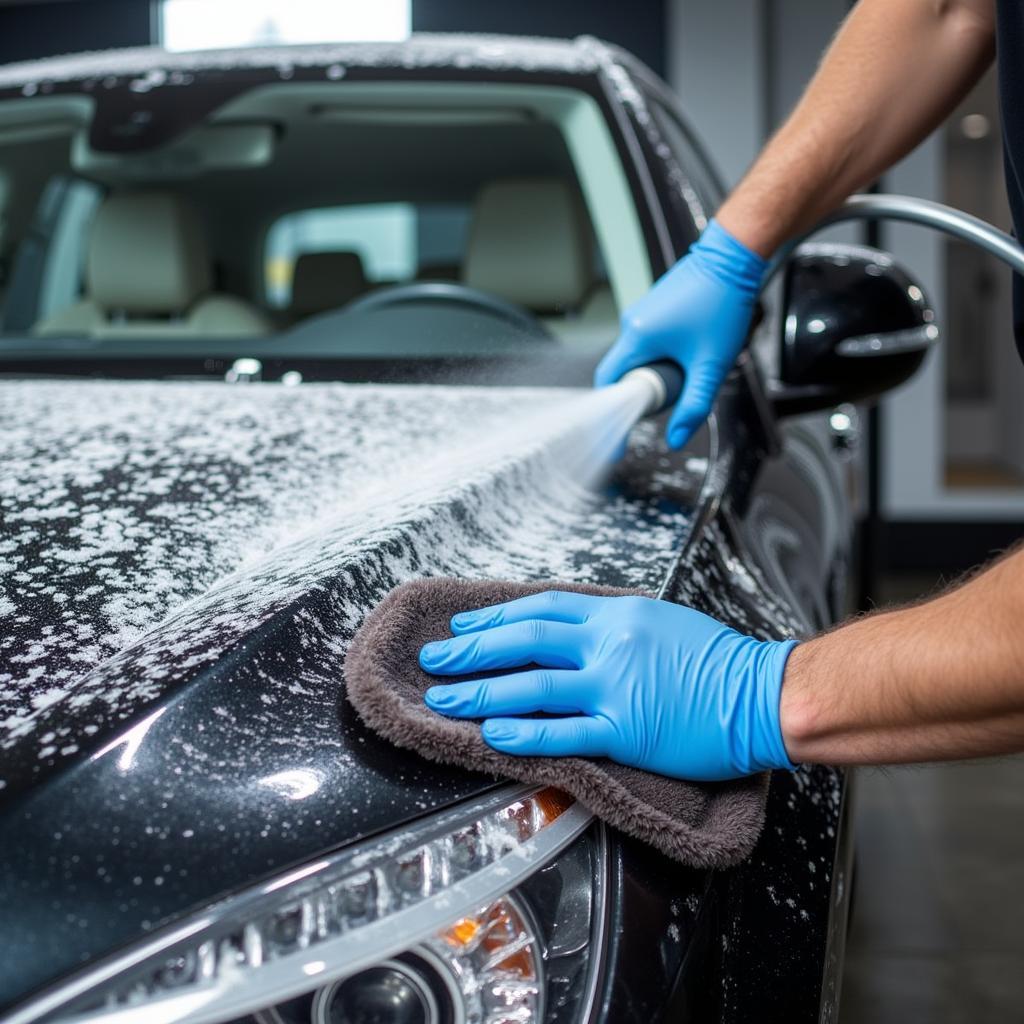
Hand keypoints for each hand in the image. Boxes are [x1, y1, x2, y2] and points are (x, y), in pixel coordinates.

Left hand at [420, 591, 796, 780]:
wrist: (762, 694)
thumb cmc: (718, 659)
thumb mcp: (660, 620)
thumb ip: (612, 624)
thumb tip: (569, 633)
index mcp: (616, 614)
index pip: (541, 609)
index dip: (496, 617)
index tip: (464, 625)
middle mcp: (609, 645)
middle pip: (524, 641)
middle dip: (472, 649)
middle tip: (434, 658)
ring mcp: (615, 687)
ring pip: (533, 687)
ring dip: (482, 691)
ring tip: (444, 698)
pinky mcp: (626, 731)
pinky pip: (564, 733)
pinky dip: (524, 732)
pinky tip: (491, 733)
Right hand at [595, 219, 766, 449]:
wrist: (734, 257)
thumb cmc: (723, 303)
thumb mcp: (710, 365)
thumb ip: (693, 405)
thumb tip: (676, 438)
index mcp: (637, 337)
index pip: (608, 383)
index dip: (614, 411)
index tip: (620, 434)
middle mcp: (631, 323)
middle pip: (624, 373)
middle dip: (647, 390)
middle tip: (676, 393)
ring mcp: (641, 313)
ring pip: (638, 358)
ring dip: (658, 371)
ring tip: (690, 365)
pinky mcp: (653, 308)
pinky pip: (647, 342)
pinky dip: (663, 355)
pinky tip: (691, 348)